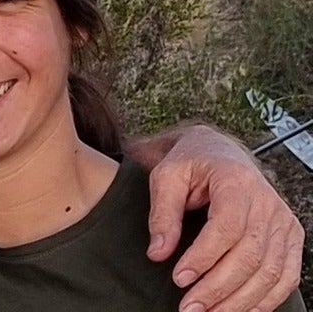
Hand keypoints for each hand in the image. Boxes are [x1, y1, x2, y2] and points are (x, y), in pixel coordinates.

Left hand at [140, 124, 303, 311]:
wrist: (221, 152)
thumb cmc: (191, 162)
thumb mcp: (167, 176)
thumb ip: (162, 213)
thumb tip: (158, 253)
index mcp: (236, 181)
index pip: (226, 228)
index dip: (204, 258)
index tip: (179, 278)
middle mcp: (267, 203)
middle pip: (250, 256)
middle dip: (219, 288)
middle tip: (189, 308)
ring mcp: (284, 222)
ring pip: (270, 272)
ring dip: (240, 301)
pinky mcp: (291, 238)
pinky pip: (286, 277)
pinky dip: (265, 300)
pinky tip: (239, 310)